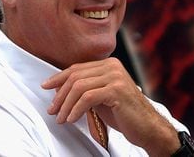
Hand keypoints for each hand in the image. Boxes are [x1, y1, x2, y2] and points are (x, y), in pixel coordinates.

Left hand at [41, 57, 179, 155]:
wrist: (148, 128)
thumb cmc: (123, 114)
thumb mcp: (100, 97)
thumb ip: (84, 88)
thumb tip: (56, 88)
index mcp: (108, 64)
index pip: (76, 69)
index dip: (58, 78)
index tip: (45, 87)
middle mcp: (112, 66)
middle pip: (75, 77)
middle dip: (60, 95)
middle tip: (52, 110)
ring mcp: (115, 76)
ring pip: (79, 87)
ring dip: (66, 105)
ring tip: (60, 118)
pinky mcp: (117, 89)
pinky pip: (87, 98)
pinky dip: (76, 109)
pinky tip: (71, 119)